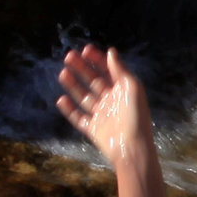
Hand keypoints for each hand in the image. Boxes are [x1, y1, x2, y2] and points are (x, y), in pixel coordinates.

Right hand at [54, 44, 154, 173]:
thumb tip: (111, 51)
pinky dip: (69, 109)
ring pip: (84, 97)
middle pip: (94, 81)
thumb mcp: (132, 88)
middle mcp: (112, 101)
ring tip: (63, 73)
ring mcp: (102, 115)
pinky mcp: (93, 129)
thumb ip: (120, 70)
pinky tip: (61, 99)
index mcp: (123, 91)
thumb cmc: (135, 116)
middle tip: (69, 56)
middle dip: (82, 68)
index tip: (85, 49)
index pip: (109, 71)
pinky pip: (79, 117)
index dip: (98, 60)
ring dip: (73, 85)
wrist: (131, 147)